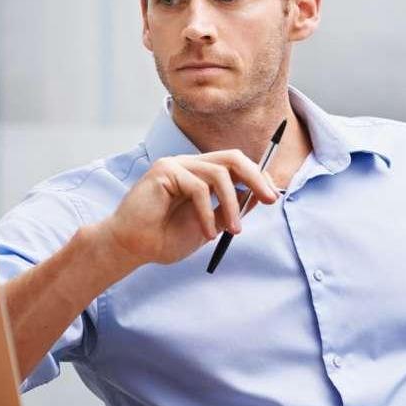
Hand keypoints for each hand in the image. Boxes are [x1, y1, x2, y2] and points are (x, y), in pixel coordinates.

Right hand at [100, 152, 278, 266]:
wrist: (133, 248)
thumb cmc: (165, 238)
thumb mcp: (210, 225)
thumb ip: (230, 209)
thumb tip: (261, 195)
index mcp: (200, 174)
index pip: (236, 164)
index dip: (258, 176)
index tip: (272, 196)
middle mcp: (189, 164)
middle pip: (233, 158)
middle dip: (256, 178)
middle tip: (270, 199)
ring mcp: (175, 164)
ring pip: (219, 174)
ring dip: (232, 205)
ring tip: (233, 231)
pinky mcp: (163, 170)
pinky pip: (198, 187)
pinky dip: (207, 213)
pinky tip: (206, 233)